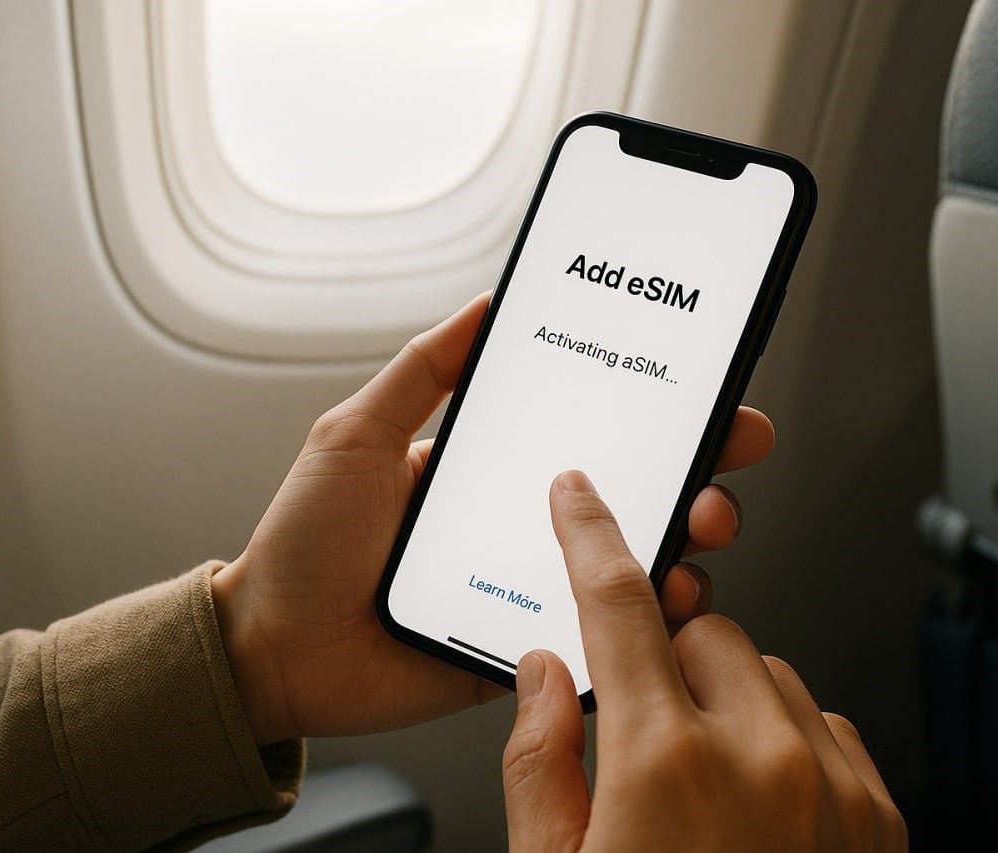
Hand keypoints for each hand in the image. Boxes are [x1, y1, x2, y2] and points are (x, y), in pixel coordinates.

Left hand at [211, 294, 774, 743]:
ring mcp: (532, 590)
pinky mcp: (529, 648)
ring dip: (686, 541)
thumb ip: (419, 372)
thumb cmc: (304, 543)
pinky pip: (603, 638)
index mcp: (494, 472)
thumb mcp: (355, 435)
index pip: (591, 431)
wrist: (271, 649)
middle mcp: (525, 527)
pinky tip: (665, 602)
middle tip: (726, 453)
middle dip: (699, 469)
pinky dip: (647, 624)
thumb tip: (484, 304)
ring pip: (634, 566)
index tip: (706, 389)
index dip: (656, 411)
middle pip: (634, 494)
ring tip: (697, 527)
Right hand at [502, 471, 905, 851]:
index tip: (580, 501)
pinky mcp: (878, 817)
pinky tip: (758, 807)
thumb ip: (539, 764)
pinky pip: (825, 724)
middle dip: (667, 665)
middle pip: (705, 632)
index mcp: (666, 766)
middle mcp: (762, 761)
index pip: (619, 606)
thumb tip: (545, 679)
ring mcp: (831, 788)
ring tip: (705, 788)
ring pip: (771, 674)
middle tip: (647, 739)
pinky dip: (787, 744)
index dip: (591, 538)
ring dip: (730, 704)